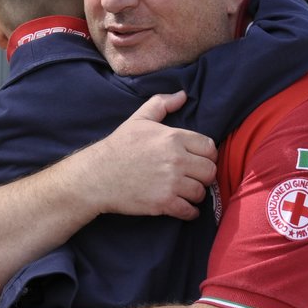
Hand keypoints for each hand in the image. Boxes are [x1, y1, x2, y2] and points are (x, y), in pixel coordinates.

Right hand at [75, 92, 218, 219]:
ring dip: (196, 194)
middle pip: (210, 171)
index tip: (199, 160)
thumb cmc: (118, 147)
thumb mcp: (138, 119)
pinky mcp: (164, 203)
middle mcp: (176, 160)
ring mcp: (171, 183)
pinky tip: (184, 208)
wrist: (97, 176)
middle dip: (204, 175)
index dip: (207, 155)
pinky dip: (190, 212)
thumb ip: (161, 104)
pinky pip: (189, 211)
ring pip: (201, 192)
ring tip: (187, 192)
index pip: (209, 148)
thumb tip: (182, 95)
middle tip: (194, 177)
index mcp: (173, 138)